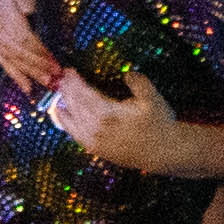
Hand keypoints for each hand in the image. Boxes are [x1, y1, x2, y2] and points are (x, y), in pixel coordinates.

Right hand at [0, 0, 60, 91]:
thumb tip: (28, 11)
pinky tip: (28, 88)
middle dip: (39, 67)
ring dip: (31, 74)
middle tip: (56, 78)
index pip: (24, 38)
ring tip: (47, 84)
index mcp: (4, 14)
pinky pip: (4, 63)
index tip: (56, 63)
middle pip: (19, 52)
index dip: (40, 53)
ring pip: (13, 60)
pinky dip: (16, 76)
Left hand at [49, 69, 183, 168]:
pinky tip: (61, 114)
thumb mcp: (152, 97)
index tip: (69, 70)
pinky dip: (65, 123)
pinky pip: (75, 135)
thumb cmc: (159, 123)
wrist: (164, 152)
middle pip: (76, 105)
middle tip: (62, 77)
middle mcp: (97, 128)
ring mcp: (96, 141)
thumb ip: (137, 82)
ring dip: (64, 104)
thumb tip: (126, 73)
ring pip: (73, 120)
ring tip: (59, 92)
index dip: (74, 81)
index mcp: (108, 113)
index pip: (84, 94)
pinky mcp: (97, 150)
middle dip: (67, 90)